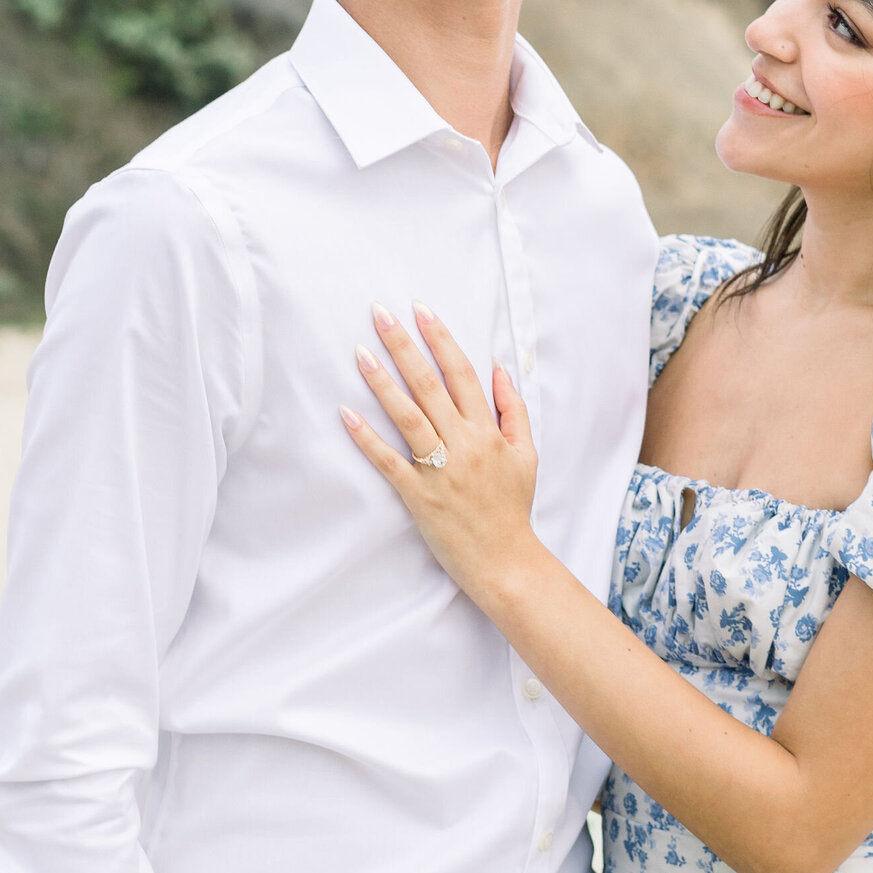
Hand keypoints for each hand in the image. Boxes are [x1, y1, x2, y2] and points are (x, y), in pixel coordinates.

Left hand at [341, 302, 540, 609]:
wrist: (506, 562)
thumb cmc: (513, 508)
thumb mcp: (526, 454)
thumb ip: (512, 409)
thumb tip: (499, 368)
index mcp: (488, 432)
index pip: (462, 373)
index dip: (440, 338)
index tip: (421, 310)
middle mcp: (464, 445)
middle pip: (430, 385)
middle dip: (403, 345)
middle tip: (379, 313)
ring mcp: (440, 470)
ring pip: (408, 417)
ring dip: (382, 382)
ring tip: (359, 352)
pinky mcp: (419, 496)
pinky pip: (389, 463)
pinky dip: (367, 438)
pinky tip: (346, 414)